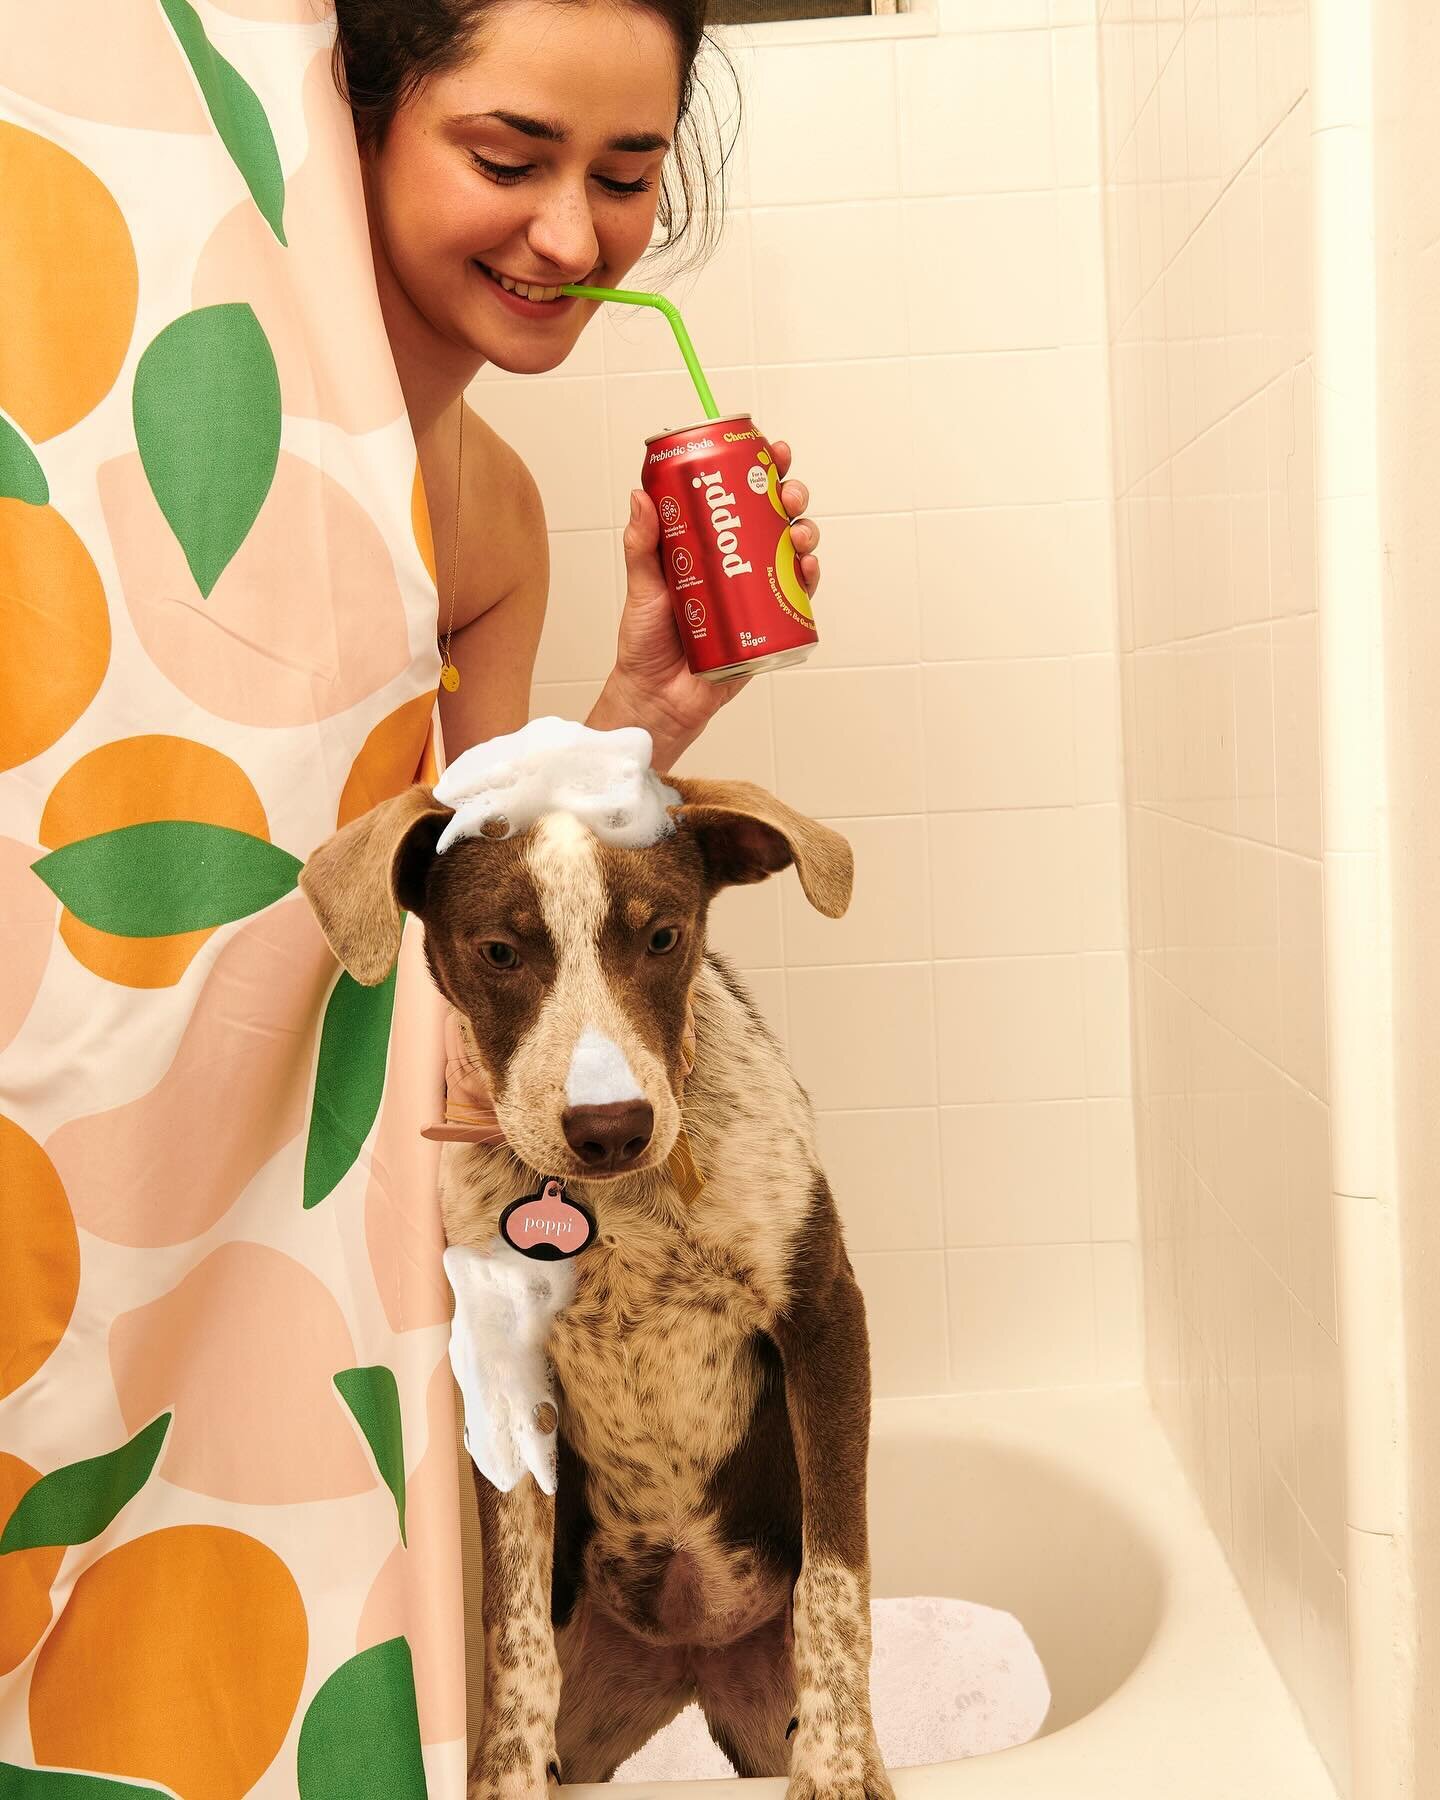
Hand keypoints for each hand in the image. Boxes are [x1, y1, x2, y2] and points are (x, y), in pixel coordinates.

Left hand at [591, 440, 820, 769]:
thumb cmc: (646, 644)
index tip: (770, 452)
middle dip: (791, 498)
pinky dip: (807, 582)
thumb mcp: (641, 587)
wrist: (657, 698)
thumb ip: (642, 544)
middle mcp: (737, 566)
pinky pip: (795, 601)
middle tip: (788, 493)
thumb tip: (640, 495)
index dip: (760, 472)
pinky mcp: (768, 629)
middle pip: (774, 521)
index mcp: (709, 547)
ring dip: (804, 536)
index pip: (739, 499)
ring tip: (799, 534)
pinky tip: (807, 569)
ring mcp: (756, 597)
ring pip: (791, 555)